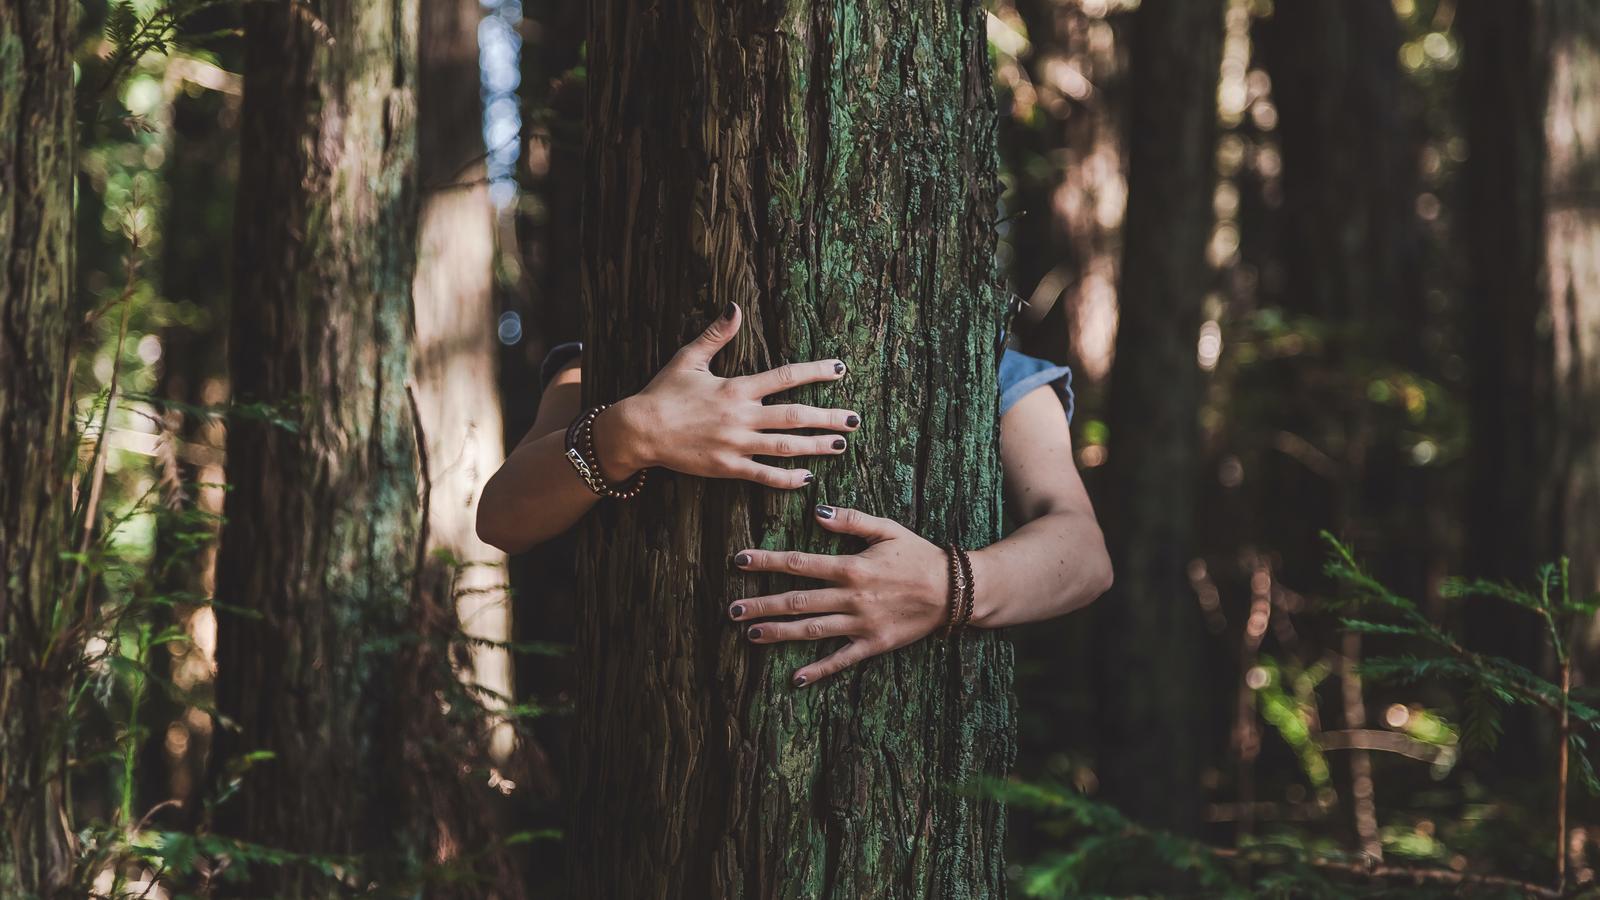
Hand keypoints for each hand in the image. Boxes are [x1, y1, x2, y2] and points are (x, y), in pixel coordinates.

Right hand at [594, 302, 859, 488]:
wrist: (639, 431)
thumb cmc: (663, 393)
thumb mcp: (689, 358)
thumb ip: (717, 334)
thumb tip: (735, 307)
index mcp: (736, 388)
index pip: (785, 377)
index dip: (815, 372)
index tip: (840, 370)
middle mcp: (741, 417)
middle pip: (794, 416)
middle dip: (827, 417)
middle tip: (854, 420)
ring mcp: (735, 445)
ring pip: (785, 447)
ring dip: (815, 446)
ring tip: (840, 445)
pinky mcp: (727, 468)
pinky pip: (762, 475)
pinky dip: (786, 478)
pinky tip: (806, 478)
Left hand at [728, 504, 948, 686]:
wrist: (955, 590)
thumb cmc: (919, 556)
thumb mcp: (888, 529)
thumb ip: (851, 520)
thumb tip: (817, 512)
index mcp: (851, 567)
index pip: (800, 563)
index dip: (767, 561)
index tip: (740, 561)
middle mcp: (851, 598)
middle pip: (797, 601)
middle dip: (762, 604)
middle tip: (732, 609)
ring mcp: (861, 624)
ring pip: (812, 630)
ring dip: (779, 633)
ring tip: (750, 635)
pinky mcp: (874, 644)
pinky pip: (841, 659)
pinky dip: (818, 670)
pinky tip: (795, 678)